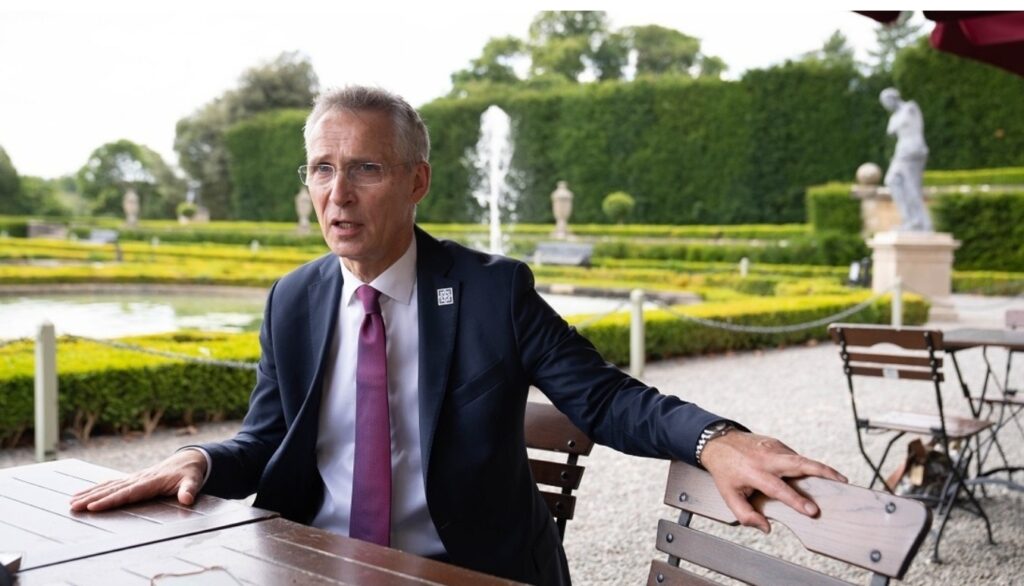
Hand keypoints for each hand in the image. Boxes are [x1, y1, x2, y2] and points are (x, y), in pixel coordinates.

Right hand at [69, 449, 206, 511]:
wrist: (190, 459)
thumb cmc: (190, 473)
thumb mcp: (193, 481)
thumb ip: (189, 490)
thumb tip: (187, 499)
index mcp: (151, 482)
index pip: (127, 493)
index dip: (110, 500)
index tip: (93, 506)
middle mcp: (139, 479)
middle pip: (112, 490)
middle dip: (92, 498)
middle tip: (73, 506)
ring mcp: (135, 478)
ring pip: (109, 486)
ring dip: (90, 493)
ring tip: (72, 501)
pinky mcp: (134, 478)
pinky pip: (112, 483)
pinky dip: (98, 488)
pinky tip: (85, 492)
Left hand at [699, 431, 846, 533]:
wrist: (718, 442)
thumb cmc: (725, 471)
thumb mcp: (728, 496)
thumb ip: (745, 515)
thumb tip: (766, 528)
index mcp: (754, 472)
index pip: (779, 488)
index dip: (796, 500)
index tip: (812, 510)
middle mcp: (767, 458)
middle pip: (799, 463)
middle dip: (822, 472)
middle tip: (842, 482)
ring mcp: (774, 448)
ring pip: (802, 458)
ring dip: (821, 468)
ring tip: (839, 480)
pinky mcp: (778, 444)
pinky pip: (795, 456)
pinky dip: (807, 465)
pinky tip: (818, 475)